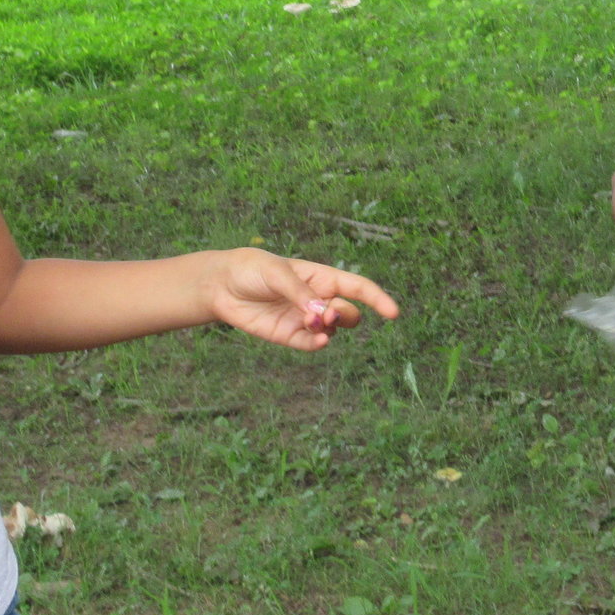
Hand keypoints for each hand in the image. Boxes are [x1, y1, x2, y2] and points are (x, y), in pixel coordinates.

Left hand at [205, 248, 399, 349]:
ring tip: (312, 321)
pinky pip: (311, 344)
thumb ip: (300, 293)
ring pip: (332, 329)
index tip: (394, 313)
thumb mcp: (277, 272)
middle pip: (348, 312)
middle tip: (327, 314)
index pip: (357, 288)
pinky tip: (318, 341)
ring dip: (327, 327)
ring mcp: (304, 319)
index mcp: (321, 277)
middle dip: (344, 315)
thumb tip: (322, 313)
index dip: (377, 299)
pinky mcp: (289, 336)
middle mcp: (317, 299)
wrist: (221, 285)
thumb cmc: (251, 269)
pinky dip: (317, 344)